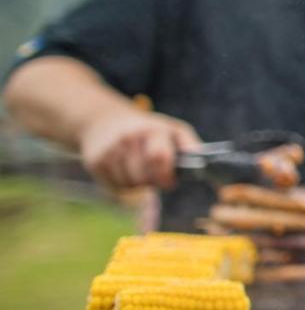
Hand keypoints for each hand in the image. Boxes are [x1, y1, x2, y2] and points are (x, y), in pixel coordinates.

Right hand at [78, 109, 201, 190]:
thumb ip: (190, 145)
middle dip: (153, 182)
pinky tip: (125, 172)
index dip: (166, 175)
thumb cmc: (148, 130)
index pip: (158, 158)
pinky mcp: (95, 162)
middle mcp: (128, 139)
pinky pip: (114, 188)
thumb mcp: (172, 130)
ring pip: (130, 185)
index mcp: (151, 130)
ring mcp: (109, 150)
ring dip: (139, 185)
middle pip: (143, 177)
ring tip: (141, 171)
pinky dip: (123, 186)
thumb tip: (204, 162)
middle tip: (156, 177)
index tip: (170, 182)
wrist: (104, 121)